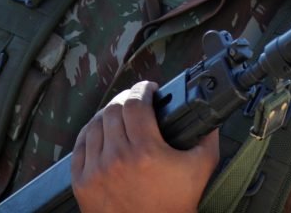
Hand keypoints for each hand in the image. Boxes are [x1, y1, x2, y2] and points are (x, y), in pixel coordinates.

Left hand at [71, 81, 220, 212]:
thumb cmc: (176, 205)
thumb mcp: (201, 168)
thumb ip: (208, 137)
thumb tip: (210, 115)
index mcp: (146, 151)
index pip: (136, 103)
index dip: (143, 89)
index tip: (149, 88)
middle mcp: (117, 159)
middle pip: (114, 109)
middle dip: (127, 98)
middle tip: (137, 100)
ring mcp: (96, 171)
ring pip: (94, 124)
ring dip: (108, 114)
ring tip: (119, 114)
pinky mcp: (82, 183)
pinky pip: (80, 146)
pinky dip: (89, 133)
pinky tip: (100, 131)